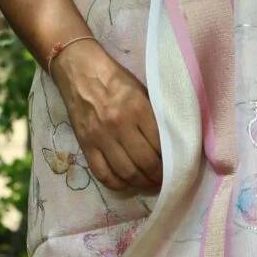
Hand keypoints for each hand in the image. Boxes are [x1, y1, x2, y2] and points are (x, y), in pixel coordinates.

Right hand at [51, 38, 162, 197]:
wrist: (80, 71)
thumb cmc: (116, 80)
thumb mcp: (142, 91)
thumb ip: (154, 116)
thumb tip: (171, 142)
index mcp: (138, 109)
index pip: (160, 145)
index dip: (171, 161)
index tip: (176, 167)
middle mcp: (119, 125)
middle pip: (145, 163)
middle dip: (158, 177)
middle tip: (165, 181)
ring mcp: (100, 137)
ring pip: (125, 172)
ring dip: (141, 183)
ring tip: (149, 184)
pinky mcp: (85, 144)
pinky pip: (102, 173)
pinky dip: (117, 184)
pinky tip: (126, 184)